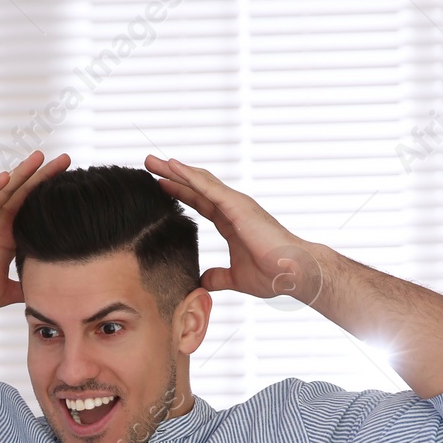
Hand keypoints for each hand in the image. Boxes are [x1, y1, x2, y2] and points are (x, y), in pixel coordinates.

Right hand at [0, 151, 70, 313]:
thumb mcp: (4, 292)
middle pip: (25, 193)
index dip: (52, 198)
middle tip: (66, 160)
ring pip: (5, 190)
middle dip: (45, 176)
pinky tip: (7, 177)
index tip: (76, 188)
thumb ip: (25, 290)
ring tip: (40, 157)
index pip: (34, 212)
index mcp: (7, 236)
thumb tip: (47, 298)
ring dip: (22, 173)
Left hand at [144, 155, 323, 304]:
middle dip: (172, 176)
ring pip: (200, 181)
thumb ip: (218, 277)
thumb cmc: (272, 274)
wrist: (292, 272)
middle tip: (150, 164)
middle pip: (196, 186)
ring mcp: (235, 204)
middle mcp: (232, 208)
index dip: (180, 193)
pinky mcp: (237, 206)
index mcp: (231, 222)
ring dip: (175, 170)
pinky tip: (172, 167)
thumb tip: (203, 282)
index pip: (200, 203)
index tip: (160, 186)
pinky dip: (189, 176)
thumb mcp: (235, 277)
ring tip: (153, 161)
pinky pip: (209, 188)